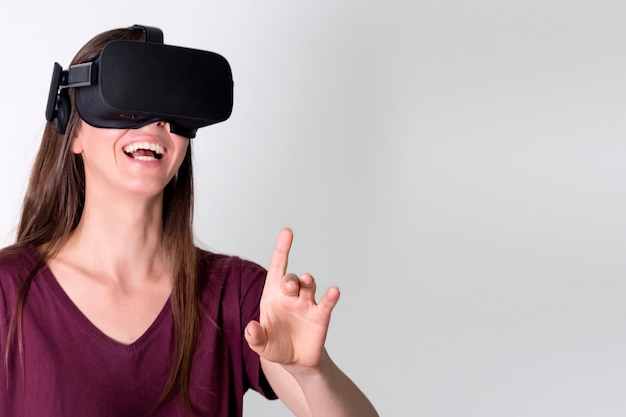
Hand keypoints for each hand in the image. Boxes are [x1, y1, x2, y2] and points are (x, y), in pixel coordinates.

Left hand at [245, 228, 339, 372]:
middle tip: (290, 285)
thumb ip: (255, 337)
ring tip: (307, 281)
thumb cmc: (275, 346)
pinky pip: (326, 303)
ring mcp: (307, 304)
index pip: (277, 267)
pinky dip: (331, 296)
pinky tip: (334, 291)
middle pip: (291, 278)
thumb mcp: (261, 345)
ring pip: (309, 286)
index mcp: (273, 296)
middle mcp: (291, 296)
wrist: (296, 361)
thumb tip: (250, 328)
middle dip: (291, 279)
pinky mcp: (320, 316)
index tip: (287, 232)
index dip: (281, 249)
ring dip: (308, 282)